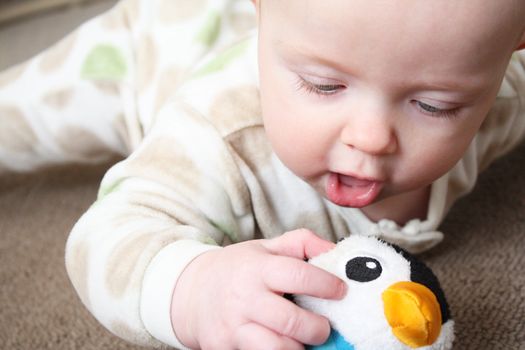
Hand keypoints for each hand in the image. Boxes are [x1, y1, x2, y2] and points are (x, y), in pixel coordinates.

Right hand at [171, 229, 346, 349]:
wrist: (191, 292)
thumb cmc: (236, 269)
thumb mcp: (264, 248)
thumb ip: (300, 243)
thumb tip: (332, 249)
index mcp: (257, 269)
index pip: (298, 275)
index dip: (326, 284)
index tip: (340, 290)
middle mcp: (244, 298)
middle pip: (291, 321)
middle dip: (318, 329)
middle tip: (324, 327)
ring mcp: (232, 326)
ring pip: (276, 349)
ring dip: (298, 349)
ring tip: (303, 341)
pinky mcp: (224, 348)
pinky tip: (282, 345)